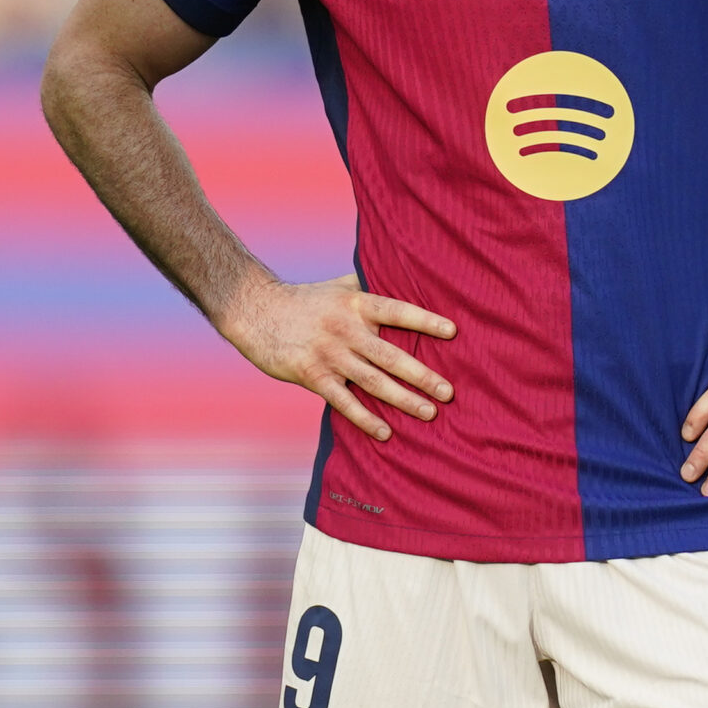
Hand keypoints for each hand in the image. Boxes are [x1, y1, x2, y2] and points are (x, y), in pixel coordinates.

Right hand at [217, 273, 456, 441]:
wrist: (255, 311)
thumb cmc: (302, 300)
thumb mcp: (338, 286)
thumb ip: (368, 288)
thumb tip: (399, 275)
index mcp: (356, 304)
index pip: (397, 311)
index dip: (424, 321)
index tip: (453, 331)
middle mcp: (346, 329)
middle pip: (390, 355)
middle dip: (422, 376)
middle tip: (449, 392)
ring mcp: (329, 354)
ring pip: (372, 381)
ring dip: (403, 399)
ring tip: (429, 413)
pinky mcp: (312, 375)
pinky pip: (343, 401)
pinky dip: (364, 418)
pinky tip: (385, 432)